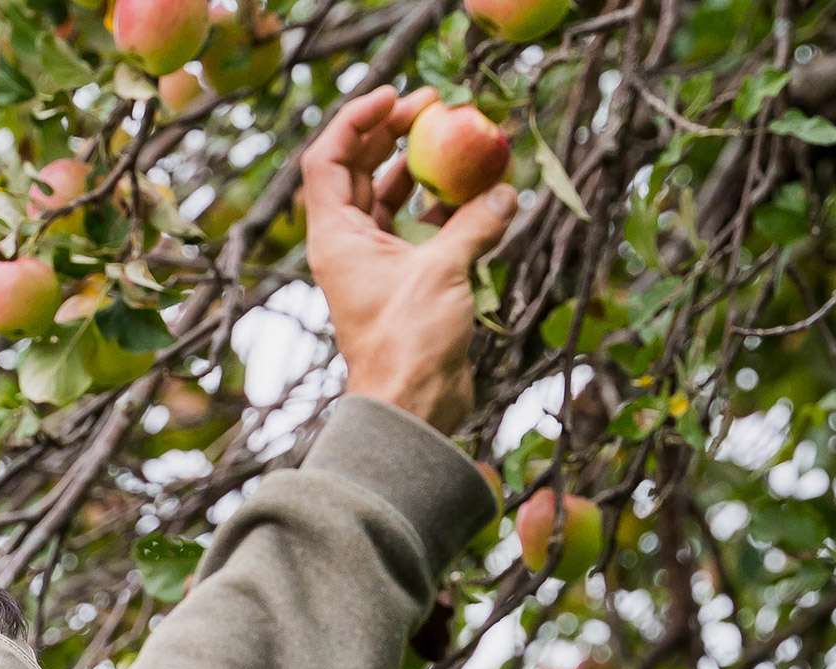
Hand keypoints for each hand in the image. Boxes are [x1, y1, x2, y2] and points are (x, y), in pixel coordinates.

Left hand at [302, 85, 517, 435]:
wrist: (412, 407)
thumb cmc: (409, 341)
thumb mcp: (443, 271)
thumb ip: (474, 225)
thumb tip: (507, 194)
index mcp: (335, 235)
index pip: (328, 157)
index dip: (357, 119)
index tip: (397, 95)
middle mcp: (348, 244)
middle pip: (362, 170)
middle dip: (395, 134)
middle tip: (436, 105)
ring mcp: (375, 263)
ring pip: (393, 199)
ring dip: (423, 170)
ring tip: (461, 142)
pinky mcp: (404, 282)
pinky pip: (420, 231)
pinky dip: (445, 210)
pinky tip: (480, 194)